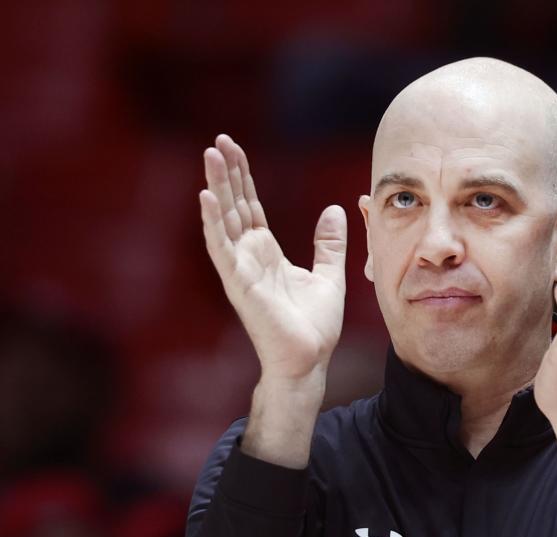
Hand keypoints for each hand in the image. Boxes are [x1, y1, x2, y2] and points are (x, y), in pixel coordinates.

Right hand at [200, 134, 346, 384]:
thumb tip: (334, 209)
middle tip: (219, 140)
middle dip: (227, 173)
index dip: (244, 177)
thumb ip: (329, 244)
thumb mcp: (328, 275)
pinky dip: (213, 222)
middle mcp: (248, 257)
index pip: (251, 206)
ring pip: (224, 220)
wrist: (309, 360)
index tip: (235, 148)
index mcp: (266, 253)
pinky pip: (221, 248)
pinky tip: (206, 197)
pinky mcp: (238, 283)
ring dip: (216, 187)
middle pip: (234, 205)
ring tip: (210, 155)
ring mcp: (240, 269)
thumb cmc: (313, 326)